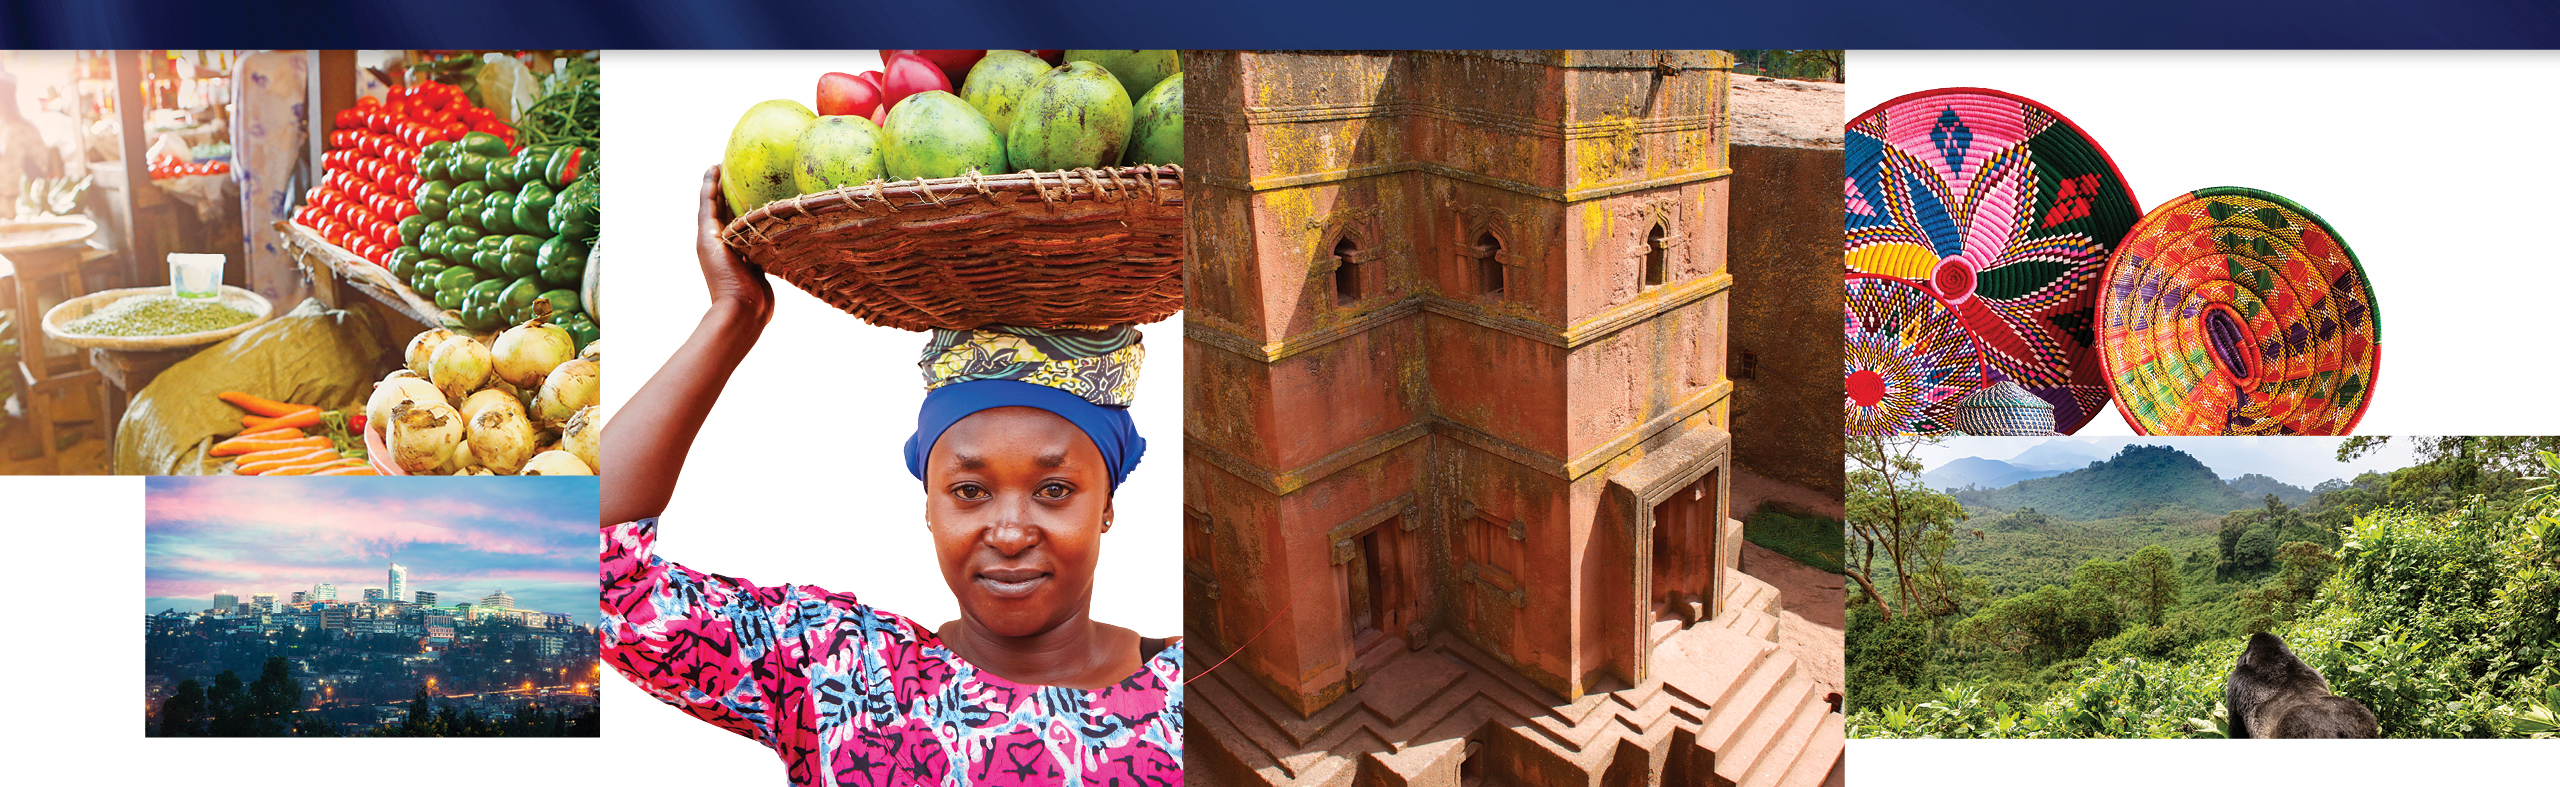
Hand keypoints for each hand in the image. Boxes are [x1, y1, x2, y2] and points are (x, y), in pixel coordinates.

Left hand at [698, 165, 774, 325]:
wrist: (743, 312)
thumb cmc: (725, 278)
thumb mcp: (711, 241)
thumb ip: (709, 214)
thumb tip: (711, 183)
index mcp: (708, 235)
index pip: (709, 201)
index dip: (712, 181)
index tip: (718, 163)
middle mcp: (724, 241)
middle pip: (726, 209)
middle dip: (731, 190)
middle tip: (744, 170)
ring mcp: (741, 252)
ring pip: (746, 222)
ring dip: (751, 207)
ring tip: (764, 188)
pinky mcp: (758, 262)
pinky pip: (762, 238)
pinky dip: (767, 225)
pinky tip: (781, 217)